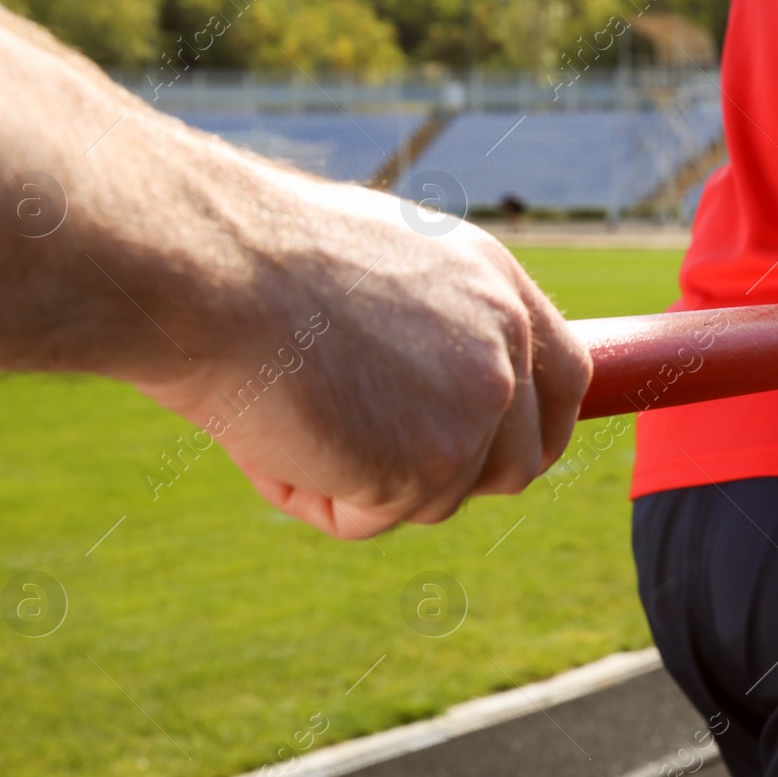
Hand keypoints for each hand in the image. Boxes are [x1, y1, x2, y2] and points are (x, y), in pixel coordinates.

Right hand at [139, 177, 590, 538]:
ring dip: (364, 485)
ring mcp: (477, 406)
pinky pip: (370, 519)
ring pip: (438, 498)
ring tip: (292, 419)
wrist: (210, 265)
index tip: (497, 456)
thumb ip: (430, 326)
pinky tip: (275, 437)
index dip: (538, 429)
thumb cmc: (257, 256)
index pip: (567, 378)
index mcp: (497, 285)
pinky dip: (314, 496)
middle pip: (519, 461)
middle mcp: (505, 343)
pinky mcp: (429, 463)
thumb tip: (426, 388)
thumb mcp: (378, 267)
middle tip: (367, 461)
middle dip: (450, 480)